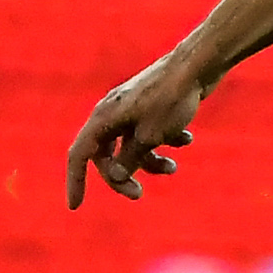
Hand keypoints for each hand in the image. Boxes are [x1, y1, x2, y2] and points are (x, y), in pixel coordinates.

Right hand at [65, 52, 211, 208]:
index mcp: (103, 118)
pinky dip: (166, 140)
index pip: (80, 155)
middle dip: (122, 176)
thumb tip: (115, 175)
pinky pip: (151, 133)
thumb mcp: (148, 137)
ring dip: (150, 162)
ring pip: (132, 147)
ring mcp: (132, 110)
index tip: (76, 206)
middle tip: (139, 194)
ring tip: (173, 168)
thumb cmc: (170, 100)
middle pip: (107, 155)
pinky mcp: (151, 108)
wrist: (197, 66)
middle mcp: (112, 113)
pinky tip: (186, 139)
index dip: (75, 181)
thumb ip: (129, 159)